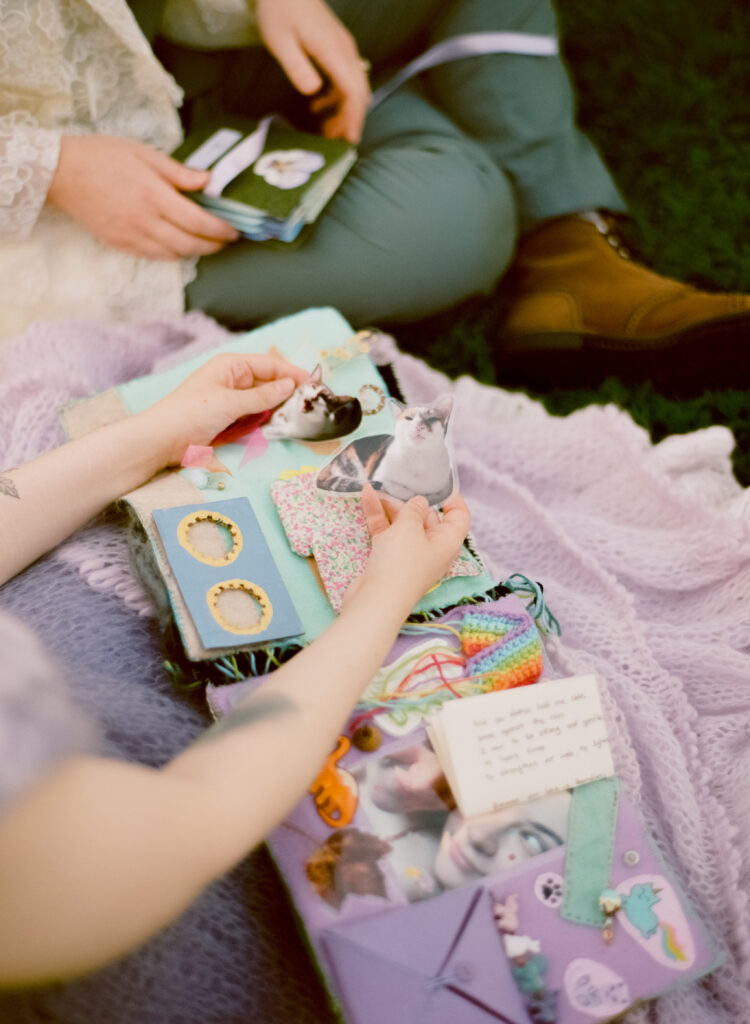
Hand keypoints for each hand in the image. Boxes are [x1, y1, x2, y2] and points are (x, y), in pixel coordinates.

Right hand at [47, 135, 239, 259]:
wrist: (61, 172)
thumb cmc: (103, 156)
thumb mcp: (144, 154)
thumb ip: (179, 173)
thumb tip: (208, 181)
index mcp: (154, 195)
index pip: (198, 222)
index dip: (220, 230)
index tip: (234, 230)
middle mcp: (145, 221)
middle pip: (190, 244)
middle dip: (213, 245)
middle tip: (225, 240)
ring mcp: (131, 236)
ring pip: (174, 255)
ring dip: (194, 251)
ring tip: (206, 242)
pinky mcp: (120, 244)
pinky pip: (154, 256)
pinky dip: (172, 254)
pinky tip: (179, 244)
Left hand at [143, 352, 308, 465]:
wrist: (162, 440)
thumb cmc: (191, 413)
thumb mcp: (230, 402)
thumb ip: (263, 396)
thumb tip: (290, 385)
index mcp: (231, 366)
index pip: (269, 364)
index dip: (292, 372)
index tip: (313, 383)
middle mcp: (233, 379)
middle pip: (269, 381)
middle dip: (288, 391)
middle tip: (310, 402)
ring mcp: (232, 400)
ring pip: (264, 400)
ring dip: (279, 407)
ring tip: (299, 414)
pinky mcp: (229, 419)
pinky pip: (255, 415)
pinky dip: (267, 419)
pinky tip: (280, 424)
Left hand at [255, 0, 370, 143]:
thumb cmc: (279, 9)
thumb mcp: (280, 40)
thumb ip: (297, 67)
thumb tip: (314, 93)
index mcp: (333, 50)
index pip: (353, 91)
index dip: (354, 118)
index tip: (350, 140)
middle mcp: (344, 51)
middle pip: (358, 93)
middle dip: (350, 120)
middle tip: (335, 143)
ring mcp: (342, 50)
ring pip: (353, 88)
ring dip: (342, 111)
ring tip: (325, 130)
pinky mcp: (336, 50)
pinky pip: (344, 79)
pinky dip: (335, 98)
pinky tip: (317, 107)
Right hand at [347, 485, 470, 609]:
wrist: (375, 601)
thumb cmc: (401, 563)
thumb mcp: (409, 527)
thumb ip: (415, 509)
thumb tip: (419, 502)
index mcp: (447, 542)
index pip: (459, 516)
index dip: (453, 497)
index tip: (438, 480)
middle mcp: (432, 548)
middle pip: (429, 517)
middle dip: (415, 498)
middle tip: (402, 479)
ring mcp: (410, 554)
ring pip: (404, 524)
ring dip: (392, 505)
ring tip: (380, 483)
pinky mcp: (389, 558)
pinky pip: (387, 532)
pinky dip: (379, 515)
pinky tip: (367, 495)